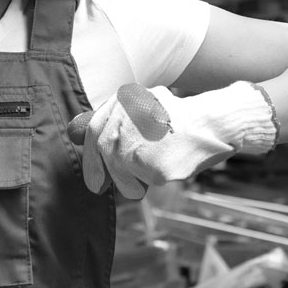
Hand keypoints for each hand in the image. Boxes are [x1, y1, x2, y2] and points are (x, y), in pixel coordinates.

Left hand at [68, 81, 277, 197]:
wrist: (215, 125)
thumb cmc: (179, 119)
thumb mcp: (144, 109)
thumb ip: (109, 119)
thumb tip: (72, 129)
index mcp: (128, 101)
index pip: (95, 130)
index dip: (90, 156)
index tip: (93, 177)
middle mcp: (131, 119)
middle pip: (105, 153)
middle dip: (106, 171)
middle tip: (103, 186)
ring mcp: (142, 144)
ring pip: (121, 170)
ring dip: (130, 179)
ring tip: (150, 172)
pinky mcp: (155, 167)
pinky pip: (143, 181)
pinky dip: (150, 181)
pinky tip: (167, 168)